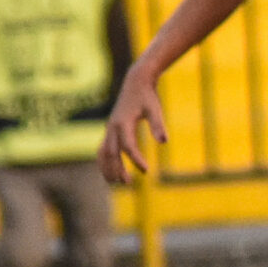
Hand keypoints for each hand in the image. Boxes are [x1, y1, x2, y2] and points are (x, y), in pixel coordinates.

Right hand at [98, 64, 166, 182]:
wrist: (136, 82)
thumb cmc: (147, 96)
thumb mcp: (155, 109)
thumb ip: (158, 125)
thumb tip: (164, 142)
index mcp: (123, 123)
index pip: (128, 146)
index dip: (136, 159)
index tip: (146, 171)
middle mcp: (113, 127)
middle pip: (111, 153)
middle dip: (117, 169)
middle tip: (127, 184)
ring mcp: (109, 129)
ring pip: (103, 152)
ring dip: (107, 168)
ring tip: (114, 183)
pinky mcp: (111, 130)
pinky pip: (104, 148)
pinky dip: (105, 161)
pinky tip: (111, 171)